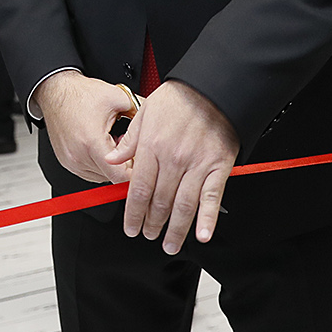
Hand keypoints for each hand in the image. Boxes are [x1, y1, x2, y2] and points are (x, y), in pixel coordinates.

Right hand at [32, 70, 139, 186]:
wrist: (55, 91)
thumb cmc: (81, 94)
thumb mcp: (118, 98)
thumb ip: (142, 112)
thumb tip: (159, 122)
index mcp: (92, 142)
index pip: (120, 176)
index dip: (136, 173)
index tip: (143, 166)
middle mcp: (79, 156)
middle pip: (112, 178)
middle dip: (125, 166)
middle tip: (130, 149)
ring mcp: (71, 161)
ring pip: (101, 177)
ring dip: (112, 166)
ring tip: (113, 144)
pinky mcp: (67, 162)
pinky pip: (90, 173)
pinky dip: (100, 164)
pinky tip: (102, 147)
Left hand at [106, 80, 238, 254]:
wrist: (212, 88)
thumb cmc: (178, 99)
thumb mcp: (144, 114)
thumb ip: (129, 142)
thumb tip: (112, 159)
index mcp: (152, 147)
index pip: (138, 189)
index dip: (133, 212)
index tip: (131, 226)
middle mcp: (173, 159)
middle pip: (159, 201)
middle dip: (152, 223)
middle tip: (148, 235)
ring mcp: (197, 165)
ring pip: (183, 205)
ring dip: (175, 230)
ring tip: (169, 243)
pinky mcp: (219, 167)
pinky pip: (212, 198)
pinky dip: (207, 219)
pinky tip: (201, 235)